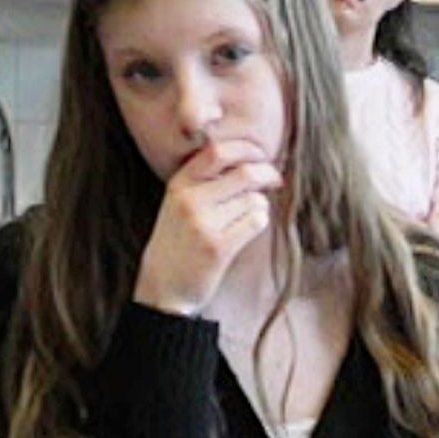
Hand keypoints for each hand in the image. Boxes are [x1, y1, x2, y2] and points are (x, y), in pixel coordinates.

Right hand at [134, 139, 280, 315]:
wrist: (162, 289)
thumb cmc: (177, 244)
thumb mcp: (177, 205)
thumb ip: (203, 181)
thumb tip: (250, 160)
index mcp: (179, 185)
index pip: (218, 151)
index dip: (246, 148)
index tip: (260, 153)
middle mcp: (189, 200)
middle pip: (245, 173)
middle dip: (267, 173)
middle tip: (275, 179)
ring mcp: (203, 224)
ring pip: (254, 199)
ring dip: (260, 205)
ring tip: (247, 216)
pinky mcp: (218, 247)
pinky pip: (256, 222)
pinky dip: (259, 222)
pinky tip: (247, 229)